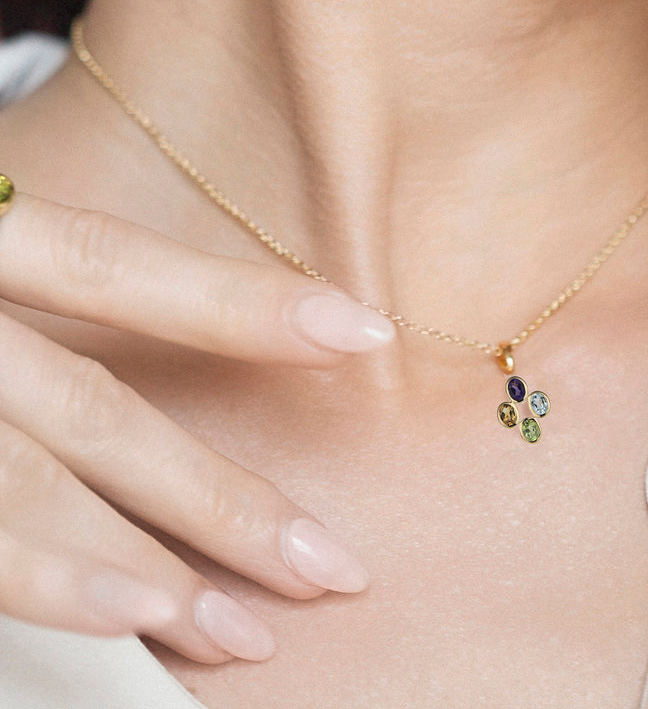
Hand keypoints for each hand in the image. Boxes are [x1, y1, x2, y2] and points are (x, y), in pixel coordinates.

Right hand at [0, 190, 393, 662]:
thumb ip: (46, 304)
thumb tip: (183, 393)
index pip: (119, 268)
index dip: (241, 301)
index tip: (363, 333)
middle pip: (93, 408)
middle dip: (216, 494)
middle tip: (333, 566)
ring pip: (25, 479)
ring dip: (139, 562)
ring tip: (245, 631)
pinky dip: (36, 577)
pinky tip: (122, 620)